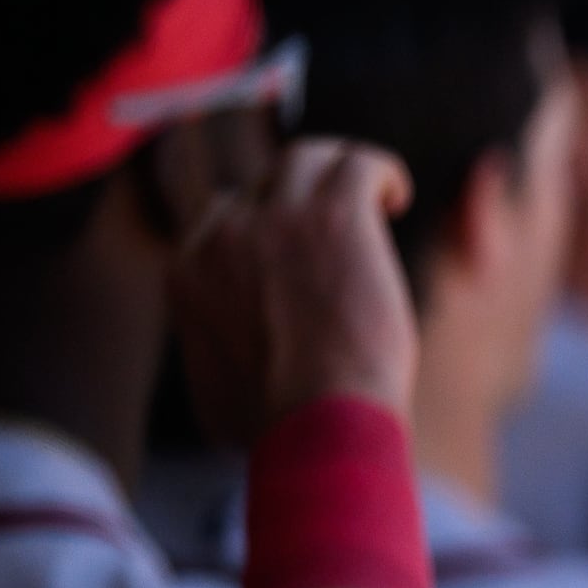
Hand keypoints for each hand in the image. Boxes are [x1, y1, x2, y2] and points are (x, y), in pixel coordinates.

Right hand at [171, 137, 418, 446]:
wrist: (316, 422)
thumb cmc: (277, 429)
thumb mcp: (214, 394)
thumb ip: (215, 357)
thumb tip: (225, 370)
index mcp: (190, 271)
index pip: (222, 218)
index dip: (267, 226)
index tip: (303, 249)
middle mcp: (225, 234)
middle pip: (266, 183)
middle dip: (305, 197)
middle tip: (345, 225)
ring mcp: (278, 217)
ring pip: (309, 158)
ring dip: (341, 172)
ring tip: (376, 202)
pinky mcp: (335, 214)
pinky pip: (359, 164)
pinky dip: (381, 174)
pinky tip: (397, 199)